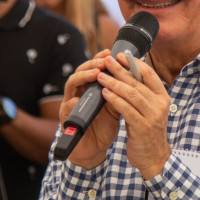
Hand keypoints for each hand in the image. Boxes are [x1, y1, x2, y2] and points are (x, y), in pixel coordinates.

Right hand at [62, 50, 123, 169]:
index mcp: (90, 88)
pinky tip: (82, 101)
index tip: (109, 52)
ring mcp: (69, 104)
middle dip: (92, 64)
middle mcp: (78, 92)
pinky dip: (75, 104)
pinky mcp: (65, 118)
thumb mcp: (115, 105)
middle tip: (103, 62)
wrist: (94, 148)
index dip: (99, 58)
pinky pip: (67, 107)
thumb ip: (119, 91)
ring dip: (83, 77)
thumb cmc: (104, 125)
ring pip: (71, 84)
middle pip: (80, 71)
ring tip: (95, 74)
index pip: (92, 67)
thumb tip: (134, 75)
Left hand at [97, 52, 170, 178]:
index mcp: (162, 97)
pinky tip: (104, 93)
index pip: (150, 74)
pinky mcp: (142, 128)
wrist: (154, 158)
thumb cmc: (147, 131)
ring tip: (101, 76)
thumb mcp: (149, 110)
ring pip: (131, 94)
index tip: (120, 55)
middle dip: (120, 70)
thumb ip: (141, 94)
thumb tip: (125, 73)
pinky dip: (114, 99)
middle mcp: (160, 104)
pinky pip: (126, 109)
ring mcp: (152, 116)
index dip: (134, 63)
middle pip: (138, 82)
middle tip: (107, 61)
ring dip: (114, 83)